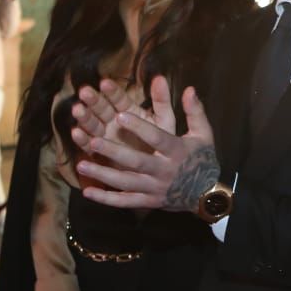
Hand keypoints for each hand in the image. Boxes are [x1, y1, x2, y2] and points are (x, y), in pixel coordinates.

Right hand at [70, 79, 160, 157]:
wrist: (159, 170)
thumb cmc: (163, 143)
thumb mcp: (164, 121)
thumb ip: (162, 101)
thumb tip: (160, 77)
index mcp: (129, 111)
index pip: (118, 98)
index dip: (112, 91)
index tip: (105, 83)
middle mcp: (113, 121)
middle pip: (101, 108)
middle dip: (93, 100)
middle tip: (85, 92)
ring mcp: (104, 136)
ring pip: (92, 124)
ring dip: (84, 117)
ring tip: (77, 110)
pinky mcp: (98, 152)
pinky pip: (88, 145)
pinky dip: (81, 139)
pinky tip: (76, 133)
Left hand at [77, 77, 218, 211]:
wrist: (208, 195)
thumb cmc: (203, 159)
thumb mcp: (204, 133)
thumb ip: (194, 111)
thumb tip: (189, 88)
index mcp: (177, 151)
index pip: (157, 138)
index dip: (139, 127)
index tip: (120, 114)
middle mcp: (164, 171)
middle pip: (137, 162)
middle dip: (114, 152)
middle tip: (93, 141)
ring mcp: (154, 189)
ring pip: (126, 183)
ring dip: (103, 175)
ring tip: (82, 165)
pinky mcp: (148, 202)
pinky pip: (125, 202)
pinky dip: (106, 199)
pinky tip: (88, 192)